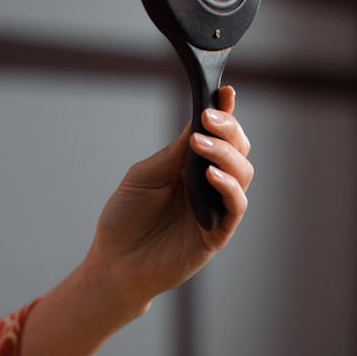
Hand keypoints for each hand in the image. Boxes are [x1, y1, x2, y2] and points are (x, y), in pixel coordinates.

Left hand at [86, 86, 252, 312]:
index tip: (225, 91)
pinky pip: (236, 206)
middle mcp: (209, 183)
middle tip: (209, 118)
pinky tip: (209, 175)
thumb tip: (198, 121)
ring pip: (242, 173)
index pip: (218, 134)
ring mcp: (216, 208)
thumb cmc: (126, 218)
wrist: (114, 264)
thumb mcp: (145, 175)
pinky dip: (228, 187)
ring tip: (200, 145)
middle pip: (238, 149)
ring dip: (225, 154)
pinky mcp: (218, 233)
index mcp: (191, 165)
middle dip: (229, 129)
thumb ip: (173, 152)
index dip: (225, 112)